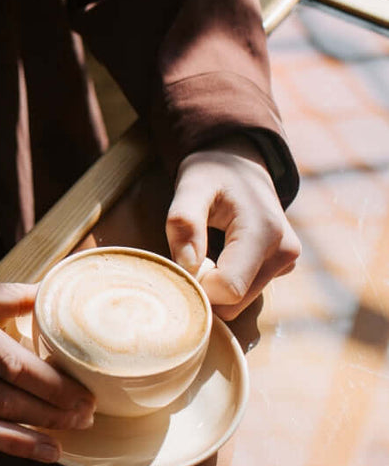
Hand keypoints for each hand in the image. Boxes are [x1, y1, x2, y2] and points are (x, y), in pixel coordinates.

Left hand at [166, 135, 300, 320]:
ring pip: (239, 302)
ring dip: (213, 286)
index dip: (197, 285)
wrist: (240, 163)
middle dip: (204, 289)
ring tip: (203, 251)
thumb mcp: (191, 187)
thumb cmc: (213, 172)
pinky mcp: (280, 267)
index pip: (229, 289)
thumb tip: (188, 267)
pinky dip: (225, 282)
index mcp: (265, 232)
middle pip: (234, 302)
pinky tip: (217, 255)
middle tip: (187, 256)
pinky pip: (245, 292)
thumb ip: (185, 222)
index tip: (179, 263)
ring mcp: (287, 262)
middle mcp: (284, 252)